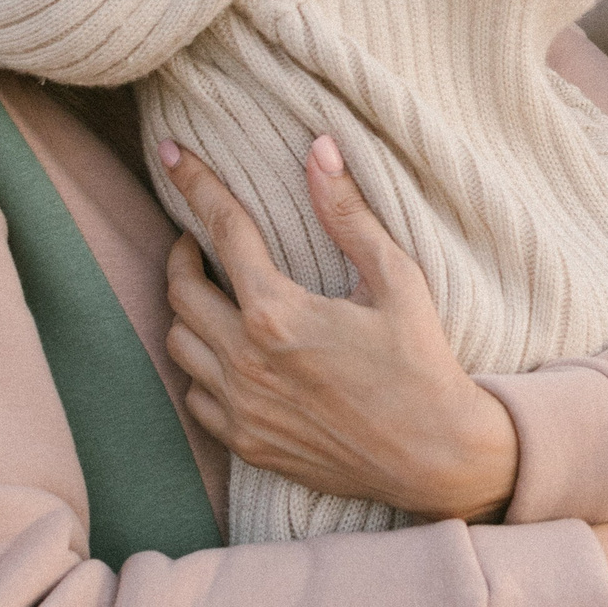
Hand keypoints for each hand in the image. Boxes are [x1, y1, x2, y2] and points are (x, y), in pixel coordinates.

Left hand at [161, 136, 520, 520]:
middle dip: (184, 252)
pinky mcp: (246, 443)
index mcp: (278, 314)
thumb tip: (318, 150)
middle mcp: (246, 362)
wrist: (435, 456)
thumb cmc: (422, 363)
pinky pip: (195, 395)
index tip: (172, 154)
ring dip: (189, 310)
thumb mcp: (396, 279)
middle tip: (201, 238)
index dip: (194, 184)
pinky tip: (230, 352)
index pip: (222, 230)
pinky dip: (201, 365)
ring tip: (214, 292)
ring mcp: (241, 408)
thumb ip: (349, 215)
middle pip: (181, 290)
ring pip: (180, 344)